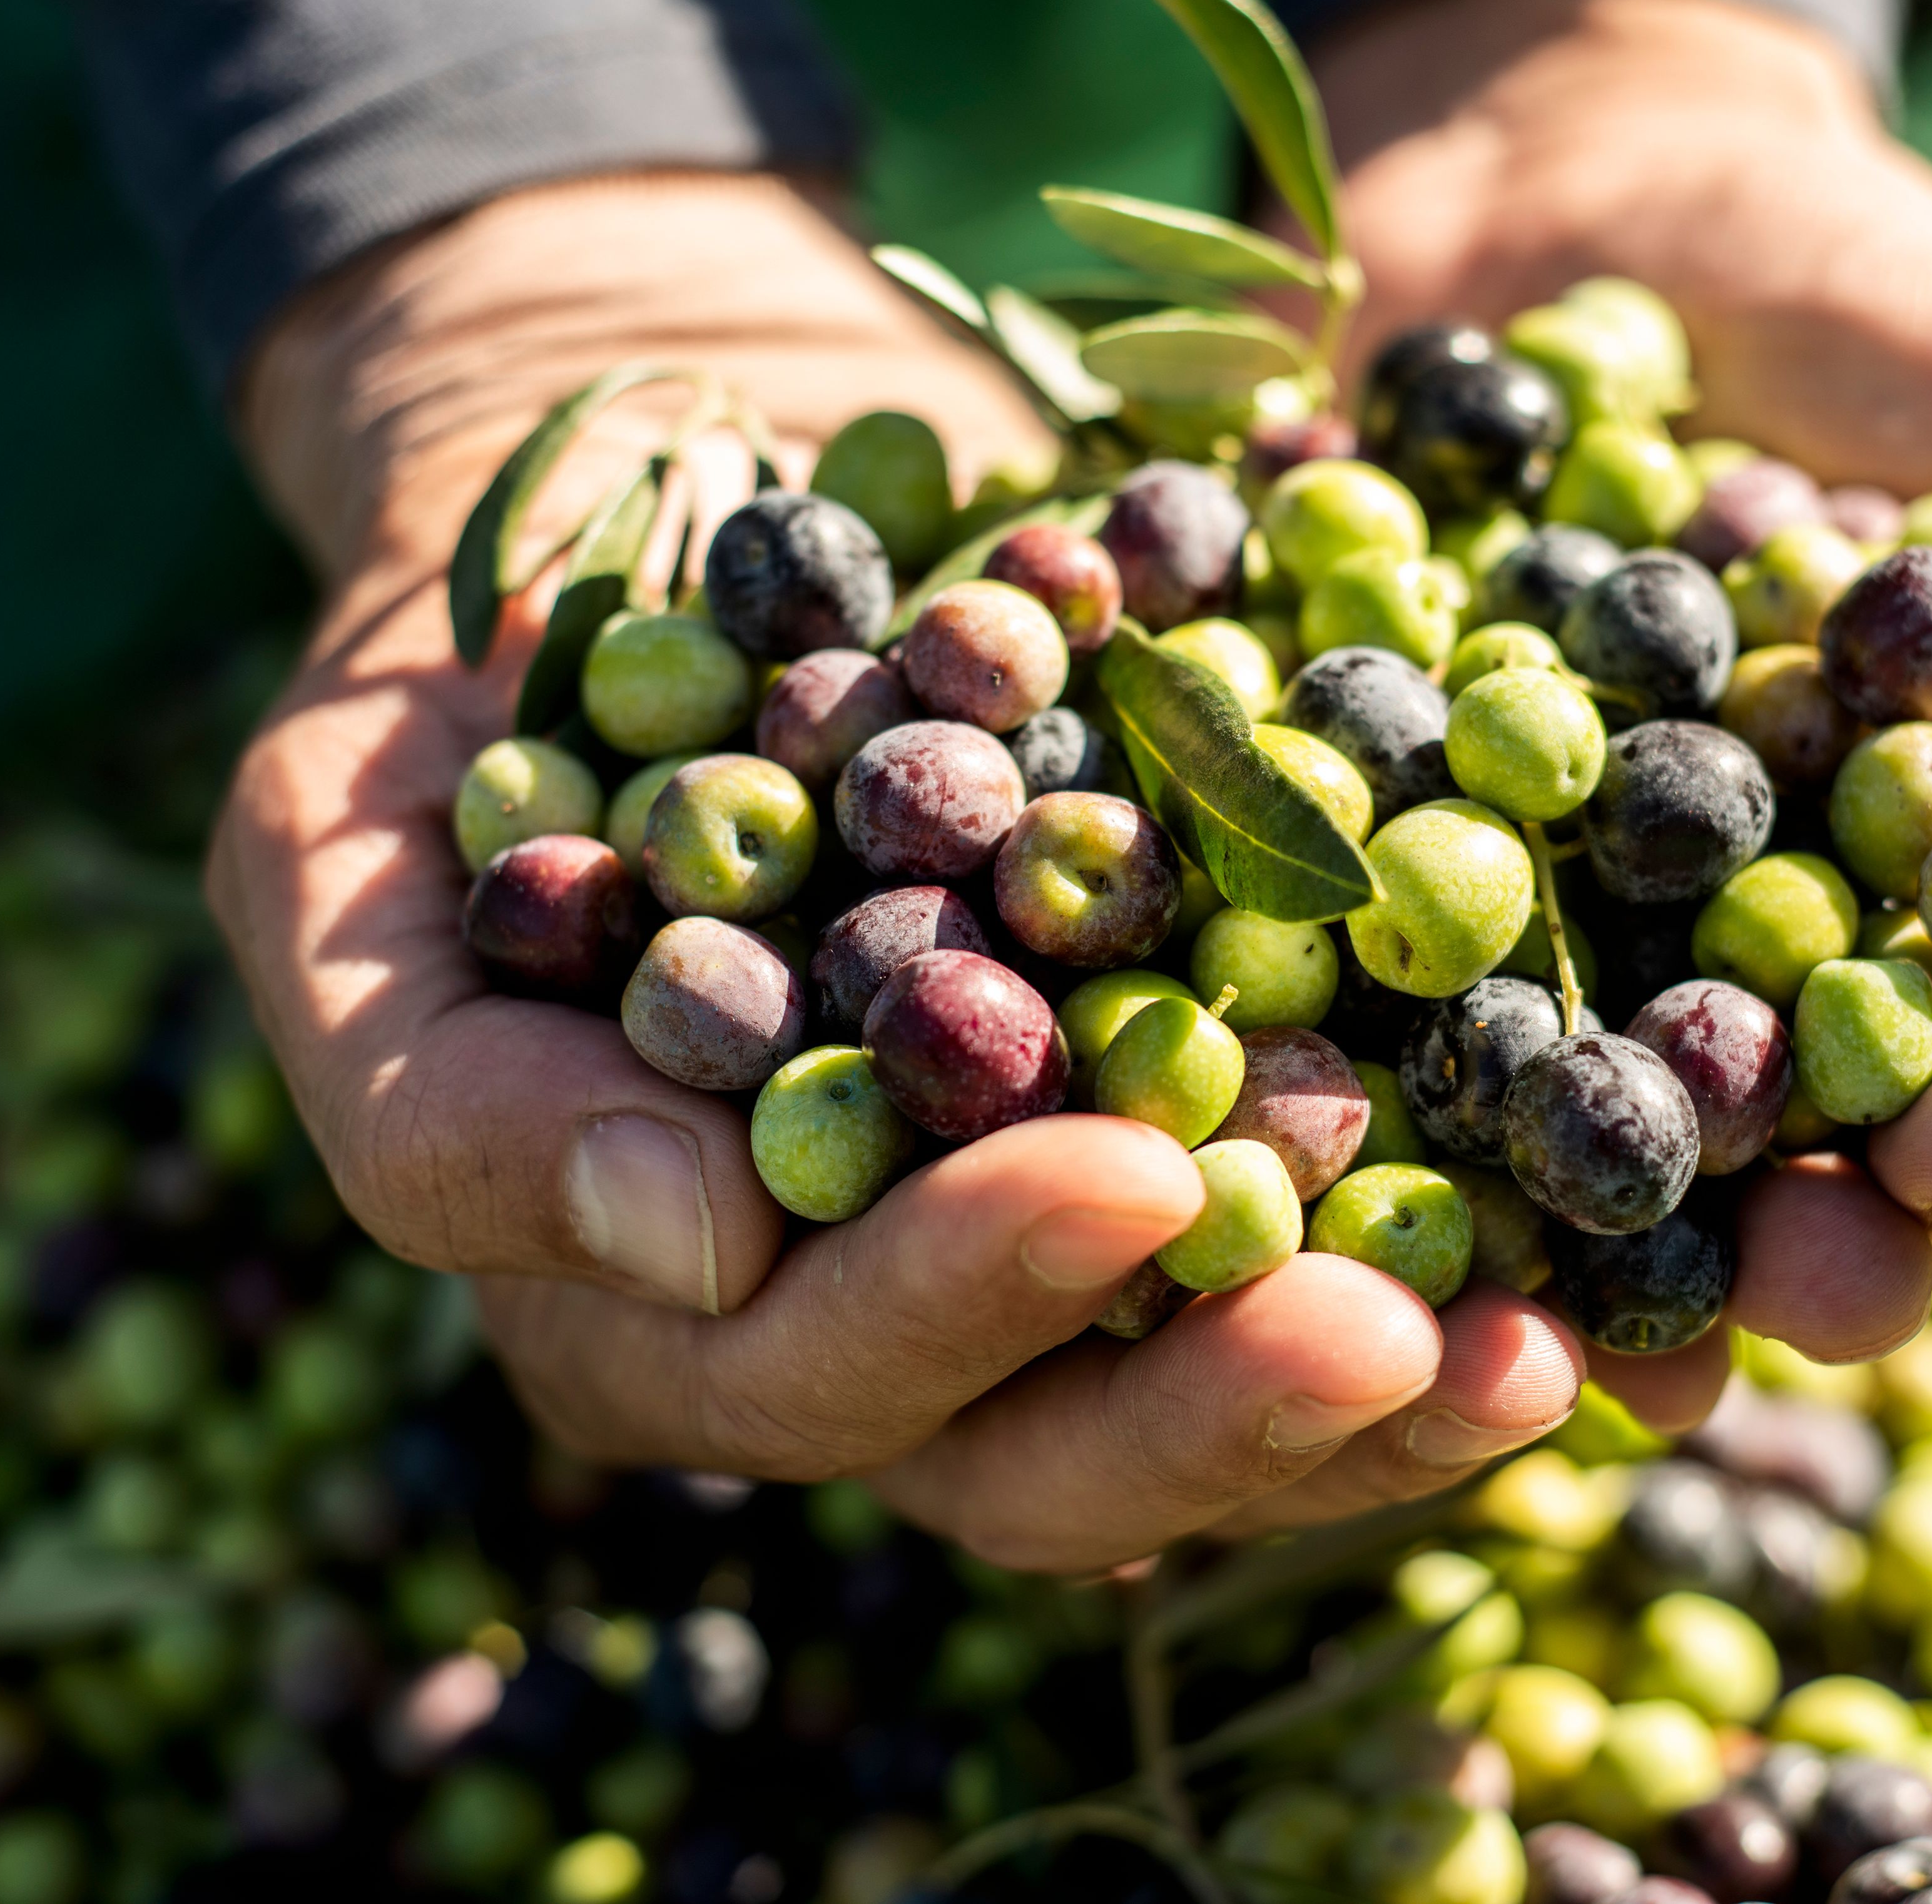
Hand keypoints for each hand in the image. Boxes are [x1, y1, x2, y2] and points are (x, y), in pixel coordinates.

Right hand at [211, 172, 1925, 1573]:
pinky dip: (1461, 1224)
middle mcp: (854, 1309)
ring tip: (1562, 1332)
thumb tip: (679, 1245)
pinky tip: (1604, 1207)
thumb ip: (440, 1076)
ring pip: (1208, 1385)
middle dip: (1219, 1402)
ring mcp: (1029, 1229)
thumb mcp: (327, 847)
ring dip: (1389, 1377)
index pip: (800, 1366)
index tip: (1124, 1179)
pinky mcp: (1180, 1109)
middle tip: (1412, 1335)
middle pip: (1038, 1450)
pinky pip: (1325, 1222)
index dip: (957, 1303)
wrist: (669, 481)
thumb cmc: (465, 676)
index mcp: (650, 1282)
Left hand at [1309, 0, 1931, 1271]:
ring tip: (1629, 1334)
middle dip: (1864, 1235)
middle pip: (1843, 1173)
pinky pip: (1383, 1058)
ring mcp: (1573, 958)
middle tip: (1851, 1254)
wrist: (1575, 179)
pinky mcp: (1377, 906)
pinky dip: (1379, 1135)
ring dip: (1631, 1270)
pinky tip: (1382, 1214)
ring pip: (1621, 1176)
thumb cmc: (1883, 304)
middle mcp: (1779, 976)